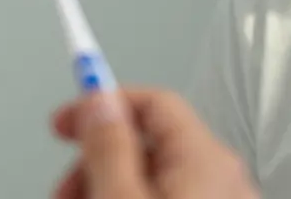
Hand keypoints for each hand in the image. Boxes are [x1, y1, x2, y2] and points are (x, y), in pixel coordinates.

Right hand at [50, 87, 258, 198]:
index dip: (103, 102)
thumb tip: (99, 100)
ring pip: (157, 175)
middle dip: (100, 155)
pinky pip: (171, 196)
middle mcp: (225, 178)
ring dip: (111, 181)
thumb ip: (110, 147)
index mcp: (208, 159)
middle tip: (66, 185)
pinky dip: (135, 197)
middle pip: (152, 141)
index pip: (155, 100)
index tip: (65, 119)